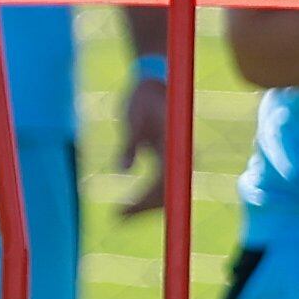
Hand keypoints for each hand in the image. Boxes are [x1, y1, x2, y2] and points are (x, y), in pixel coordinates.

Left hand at [113, 68, 167, 218]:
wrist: (153, 79)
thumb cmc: (143, 96)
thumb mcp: (133, 118)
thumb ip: (129, 144)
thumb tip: (122, 169)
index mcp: (175, 146)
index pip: (165, 183)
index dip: (145, 201)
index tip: (124, 211)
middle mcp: (181, 155)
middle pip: (168, 192)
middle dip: (143, 209)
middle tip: (117, 219)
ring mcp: (176, 157)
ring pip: (165, 191)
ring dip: (144, 206)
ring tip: (120, 216)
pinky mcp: (167, 156)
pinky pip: (160, 183)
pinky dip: (145, 195)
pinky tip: (128, 204)